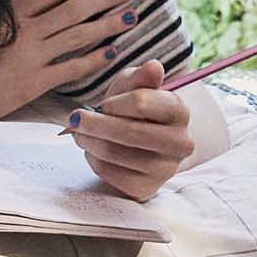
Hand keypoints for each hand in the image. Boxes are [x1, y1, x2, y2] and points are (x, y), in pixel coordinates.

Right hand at [0, 0, 137, 119]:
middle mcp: (24, 30)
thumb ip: (10, 17)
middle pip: (73, 8)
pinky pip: (71, 68)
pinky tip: (113, 52)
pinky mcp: (34, 83)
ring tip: (132, 14)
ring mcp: (31, 56)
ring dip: (107, 24)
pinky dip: (94, 60)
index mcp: (11, 12)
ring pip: (78, 35)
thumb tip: (36, 6)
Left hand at [67, 64, 196, 200]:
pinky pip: (111, 175)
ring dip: (88, 141)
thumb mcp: (133, 87)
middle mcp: (180, 143)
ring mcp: (166, 169)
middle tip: (76, 119)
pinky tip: (93, 152)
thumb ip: (139, 77)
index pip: (140, 103)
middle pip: (128, 132)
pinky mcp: (148, 189)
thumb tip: (153, 67)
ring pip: (115, 153)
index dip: (113, 103)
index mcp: (179, 111)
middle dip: (94, 124)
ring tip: (80, 134)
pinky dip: (94, 161)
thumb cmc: (133, 111)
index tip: (103, 105)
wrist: (137, 145)